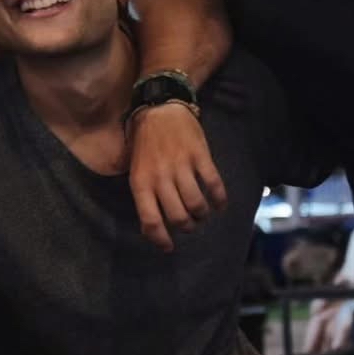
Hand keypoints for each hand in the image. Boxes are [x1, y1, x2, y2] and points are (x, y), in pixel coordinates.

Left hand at [125, 103, 227, 250]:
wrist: (160, 108)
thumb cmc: (144, 141)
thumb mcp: (133, 168)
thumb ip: (141, 194)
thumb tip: (149, 227)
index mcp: (141, 182)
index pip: (150, 220)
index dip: (160, 239)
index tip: (168, 246)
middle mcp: (160, 177)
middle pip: (178, 217)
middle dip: (185, 227)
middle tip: (188, 224)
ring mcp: (181, 167)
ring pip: (197, 205)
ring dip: (201, 215)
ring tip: (201, 213)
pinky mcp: (200, 156)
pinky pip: (214, 184)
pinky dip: (220, 199)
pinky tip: (220, 203)